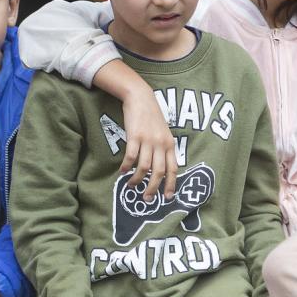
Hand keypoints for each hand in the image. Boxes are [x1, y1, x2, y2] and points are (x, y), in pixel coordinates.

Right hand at [121, 85, 177, 200]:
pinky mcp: (135, 136)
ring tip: (131, 186)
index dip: (171, 184)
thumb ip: (164, 149)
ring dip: (137, 179)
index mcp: (170, 144)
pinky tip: (123, 171)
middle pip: (159, 172)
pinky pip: (131, 156)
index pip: (173, 169)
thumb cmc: (152, 117)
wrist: (141, 98)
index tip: (168, 197)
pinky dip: (126, 166)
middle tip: (147, 198)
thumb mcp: (164, 133)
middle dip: (153, 188)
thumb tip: (161, 169)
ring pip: (144, 167)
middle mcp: (161, 144)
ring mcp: (148, 140)